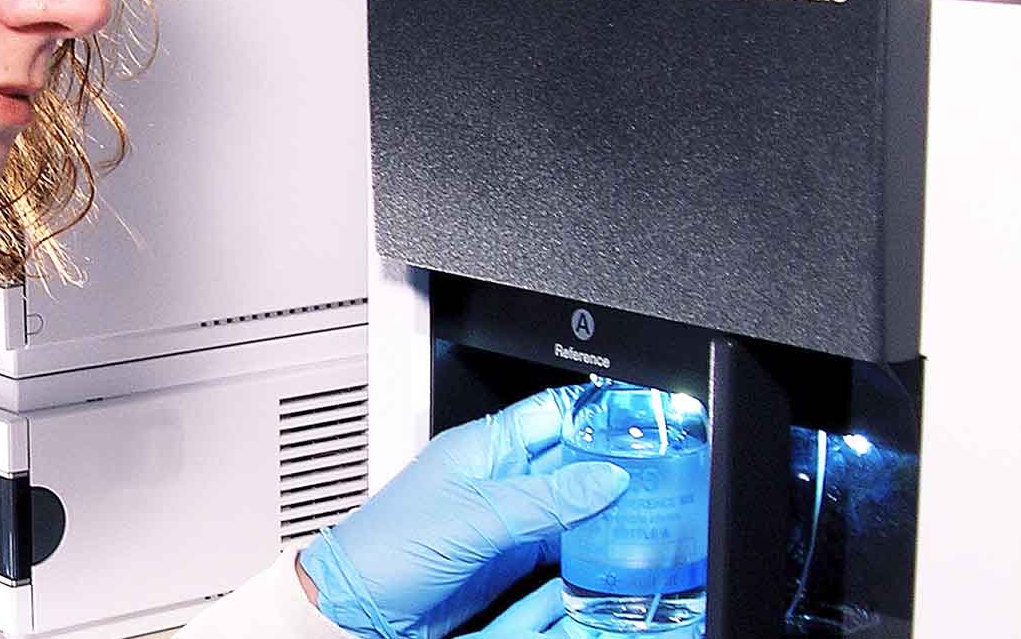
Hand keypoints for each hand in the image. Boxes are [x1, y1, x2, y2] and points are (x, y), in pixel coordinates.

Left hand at [296, 386, 628, 638]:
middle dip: (611, 464)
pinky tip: (614, 549)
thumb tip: (606, 478)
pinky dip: (588, 546)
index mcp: (483, 446)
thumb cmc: (388, 549)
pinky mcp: (509, 557)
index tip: (641, 418)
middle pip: (570, 459)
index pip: (552, 413)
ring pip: (571, 503)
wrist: (360, 607)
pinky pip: (560, 544)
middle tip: (659, 473)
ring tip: (649, 512)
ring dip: (604, 509)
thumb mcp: (476, 517)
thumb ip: (545, 499)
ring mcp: (505, 518)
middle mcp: (497, 476)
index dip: (595, 413)